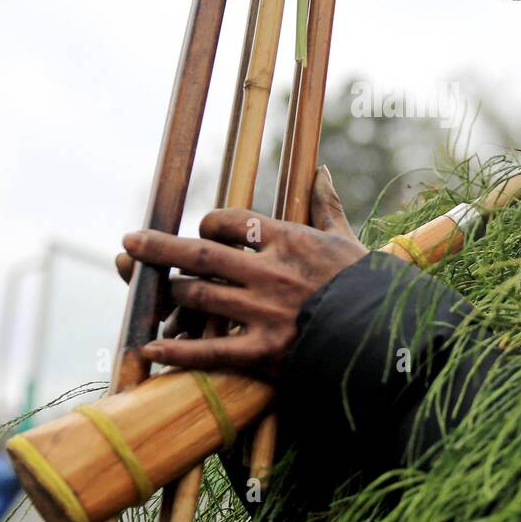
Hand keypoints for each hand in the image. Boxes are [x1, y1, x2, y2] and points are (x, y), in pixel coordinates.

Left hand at [114, 166, 367, 374]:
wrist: (389, 337)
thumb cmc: (369, 288)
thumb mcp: (348, 240)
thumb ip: (327, 205)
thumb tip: (321, 169)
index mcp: (288, 240)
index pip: (230, 221)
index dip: (208, 224)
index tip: (202, 230)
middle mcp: (268, 272)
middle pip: (199, 255)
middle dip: (160, 248)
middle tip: (131, 242)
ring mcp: (262, 312)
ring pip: (197, 296)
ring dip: (169, 294)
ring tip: (152, 293)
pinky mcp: (262, 352)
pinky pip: (208, 349)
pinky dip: (175, 350)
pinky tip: (149, 349)